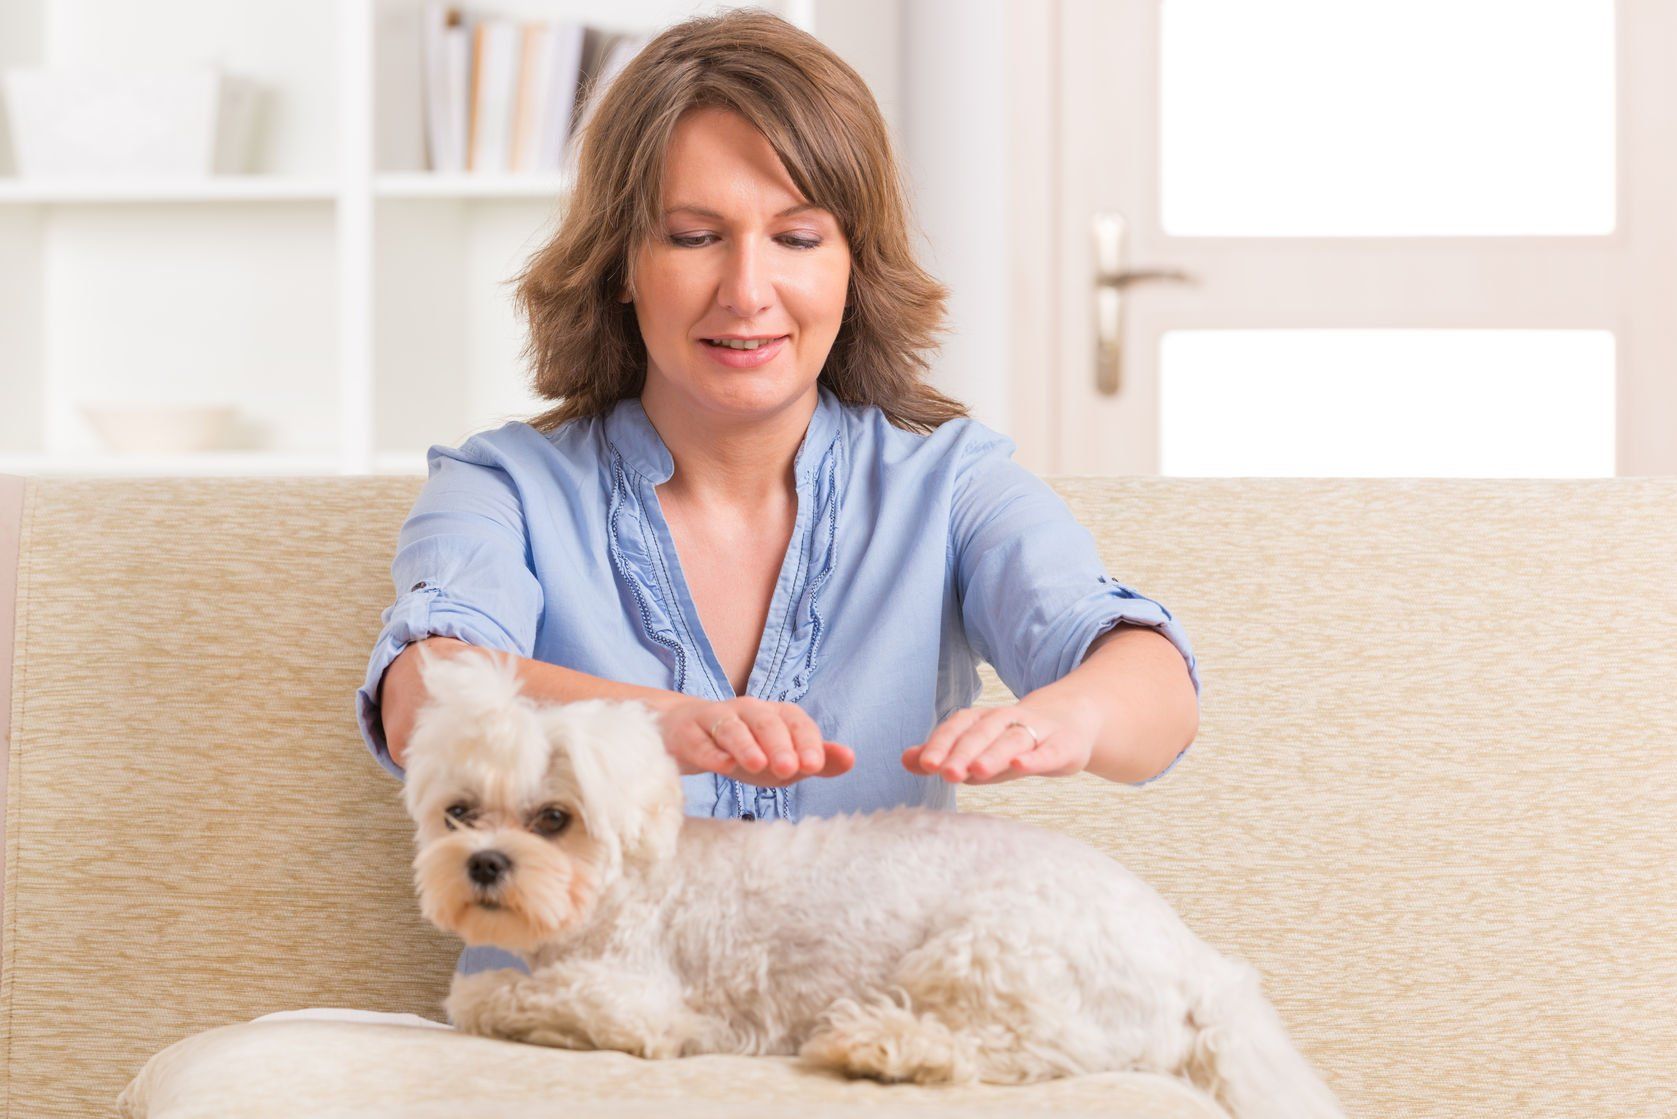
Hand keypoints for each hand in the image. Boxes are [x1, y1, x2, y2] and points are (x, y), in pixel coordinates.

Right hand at [656, 696, 854, 785]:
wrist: (687, 735)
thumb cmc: (745, 750)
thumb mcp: (782, 758)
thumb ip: (816, 759)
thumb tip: (851, 758)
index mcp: (775, 715)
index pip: (796, 722)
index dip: (806, 742)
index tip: (814, 765)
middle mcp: (747, 710)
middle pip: (766, 722)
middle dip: (779, 744)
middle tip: (790, 769)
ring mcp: (715, 718)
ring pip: (732, 728)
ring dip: (746, 746)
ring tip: (758, 766)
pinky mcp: (688, 733)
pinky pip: (700, 741)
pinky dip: (711, 752)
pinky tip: (722, 765)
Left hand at [901, 701, 1096, 783]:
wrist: (1072, 721)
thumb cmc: (1015, 742)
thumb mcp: (980, 750)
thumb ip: (944, 755)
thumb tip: (905, 759)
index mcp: (984, 720)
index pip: (959, 727)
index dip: (941, 744)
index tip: (924, 764)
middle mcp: (1008, 720)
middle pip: (982, 733)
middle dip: (962, 752)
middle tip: (944, 772)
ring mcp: (1037, 731)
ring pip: (1012, 739)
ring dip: (993, 754)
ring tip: (975, 771)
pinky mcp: (1063, 745)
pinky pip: (1048, 751)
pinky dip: (1034, 757)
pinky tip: (1020, 765)